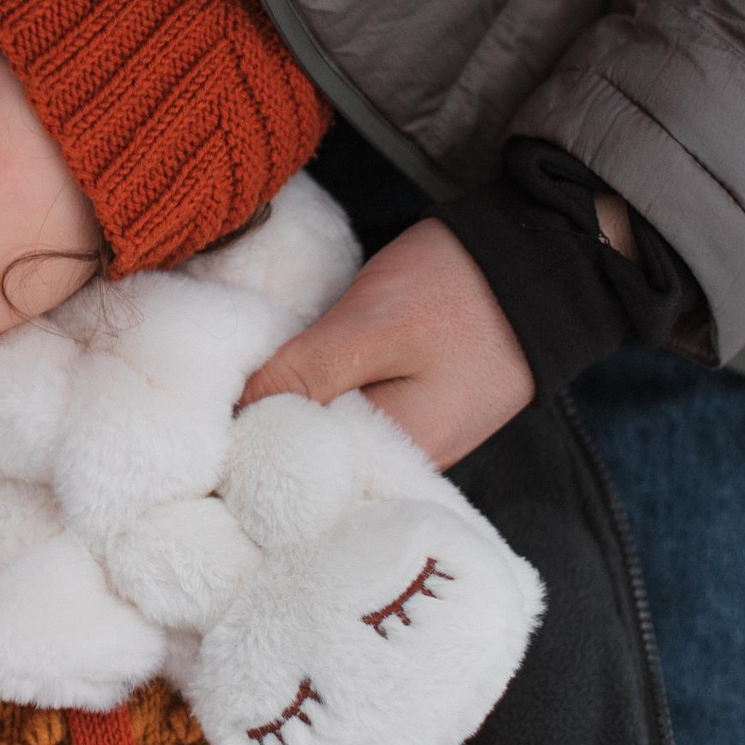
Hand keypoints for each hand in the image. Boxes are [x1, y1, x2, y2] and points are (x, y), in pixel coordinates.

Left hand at [237, 217, 534, 468]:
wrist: (542, 260)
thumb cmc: (459, 290)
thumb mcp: (369, 326)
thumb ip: (304, 377)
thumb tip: (231, 420)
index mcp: (397, 461)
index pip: (301, 484)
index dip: (245, 458)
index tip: (202, 432)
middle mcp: (407, 466)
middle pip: (315, 469)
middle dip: (263, 440)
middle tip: (209, 412)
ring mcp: (414, 440)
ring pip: (330, 443)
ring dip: (290, 419)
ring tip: (236, 397)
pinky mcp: (414, 411)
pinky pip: (352, 422)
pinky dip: (319, 404)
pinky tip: (289, 383)